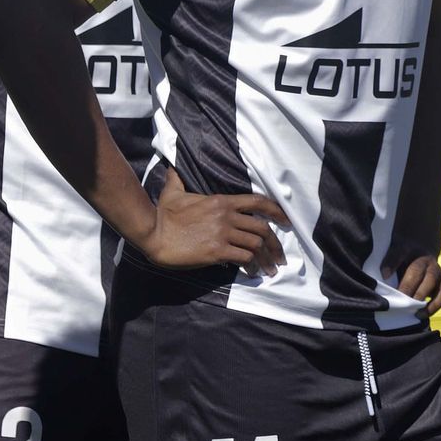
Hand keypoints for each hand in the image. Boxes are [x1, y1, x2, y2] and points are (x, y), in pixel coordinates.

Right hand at [136, 169, 288, 273]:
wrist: (153, 234)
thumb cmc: (163, 214)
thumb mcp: (173, 191)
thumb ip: (177, 179)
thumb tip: (172, 167)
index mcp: (221, 201)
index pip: (257, 202)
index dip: (276, 211)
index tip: (287, 221)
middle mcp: (226, 216)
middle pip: (262, 228)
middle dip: (275, 244)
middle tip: (279, 257)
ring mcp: (222, 234)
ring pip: (256, 245)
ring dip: (266, 259)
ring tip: (270, 269)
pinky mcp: (217, 251)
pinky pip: (244, 258)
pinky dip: (252, 266)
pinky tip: (252, 272)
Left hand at [383, 253, 440, 314]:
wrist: (423, 252)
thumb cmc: (404, 257)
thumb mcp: (394, 253)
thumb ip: (390, 262)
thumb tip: (384, 275)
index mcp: (410, 249)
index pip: (399, 253)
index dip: (391, 263)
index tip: (384, 275)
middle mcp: (426, 259)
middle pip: (416, 271)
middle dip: (407, 286)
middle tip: (398, 299)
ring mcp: (437, 271)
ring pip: (432, 282)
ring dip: (421, 296)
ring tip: (411, 309)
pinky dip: (434, 306)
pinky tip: (421, 313)